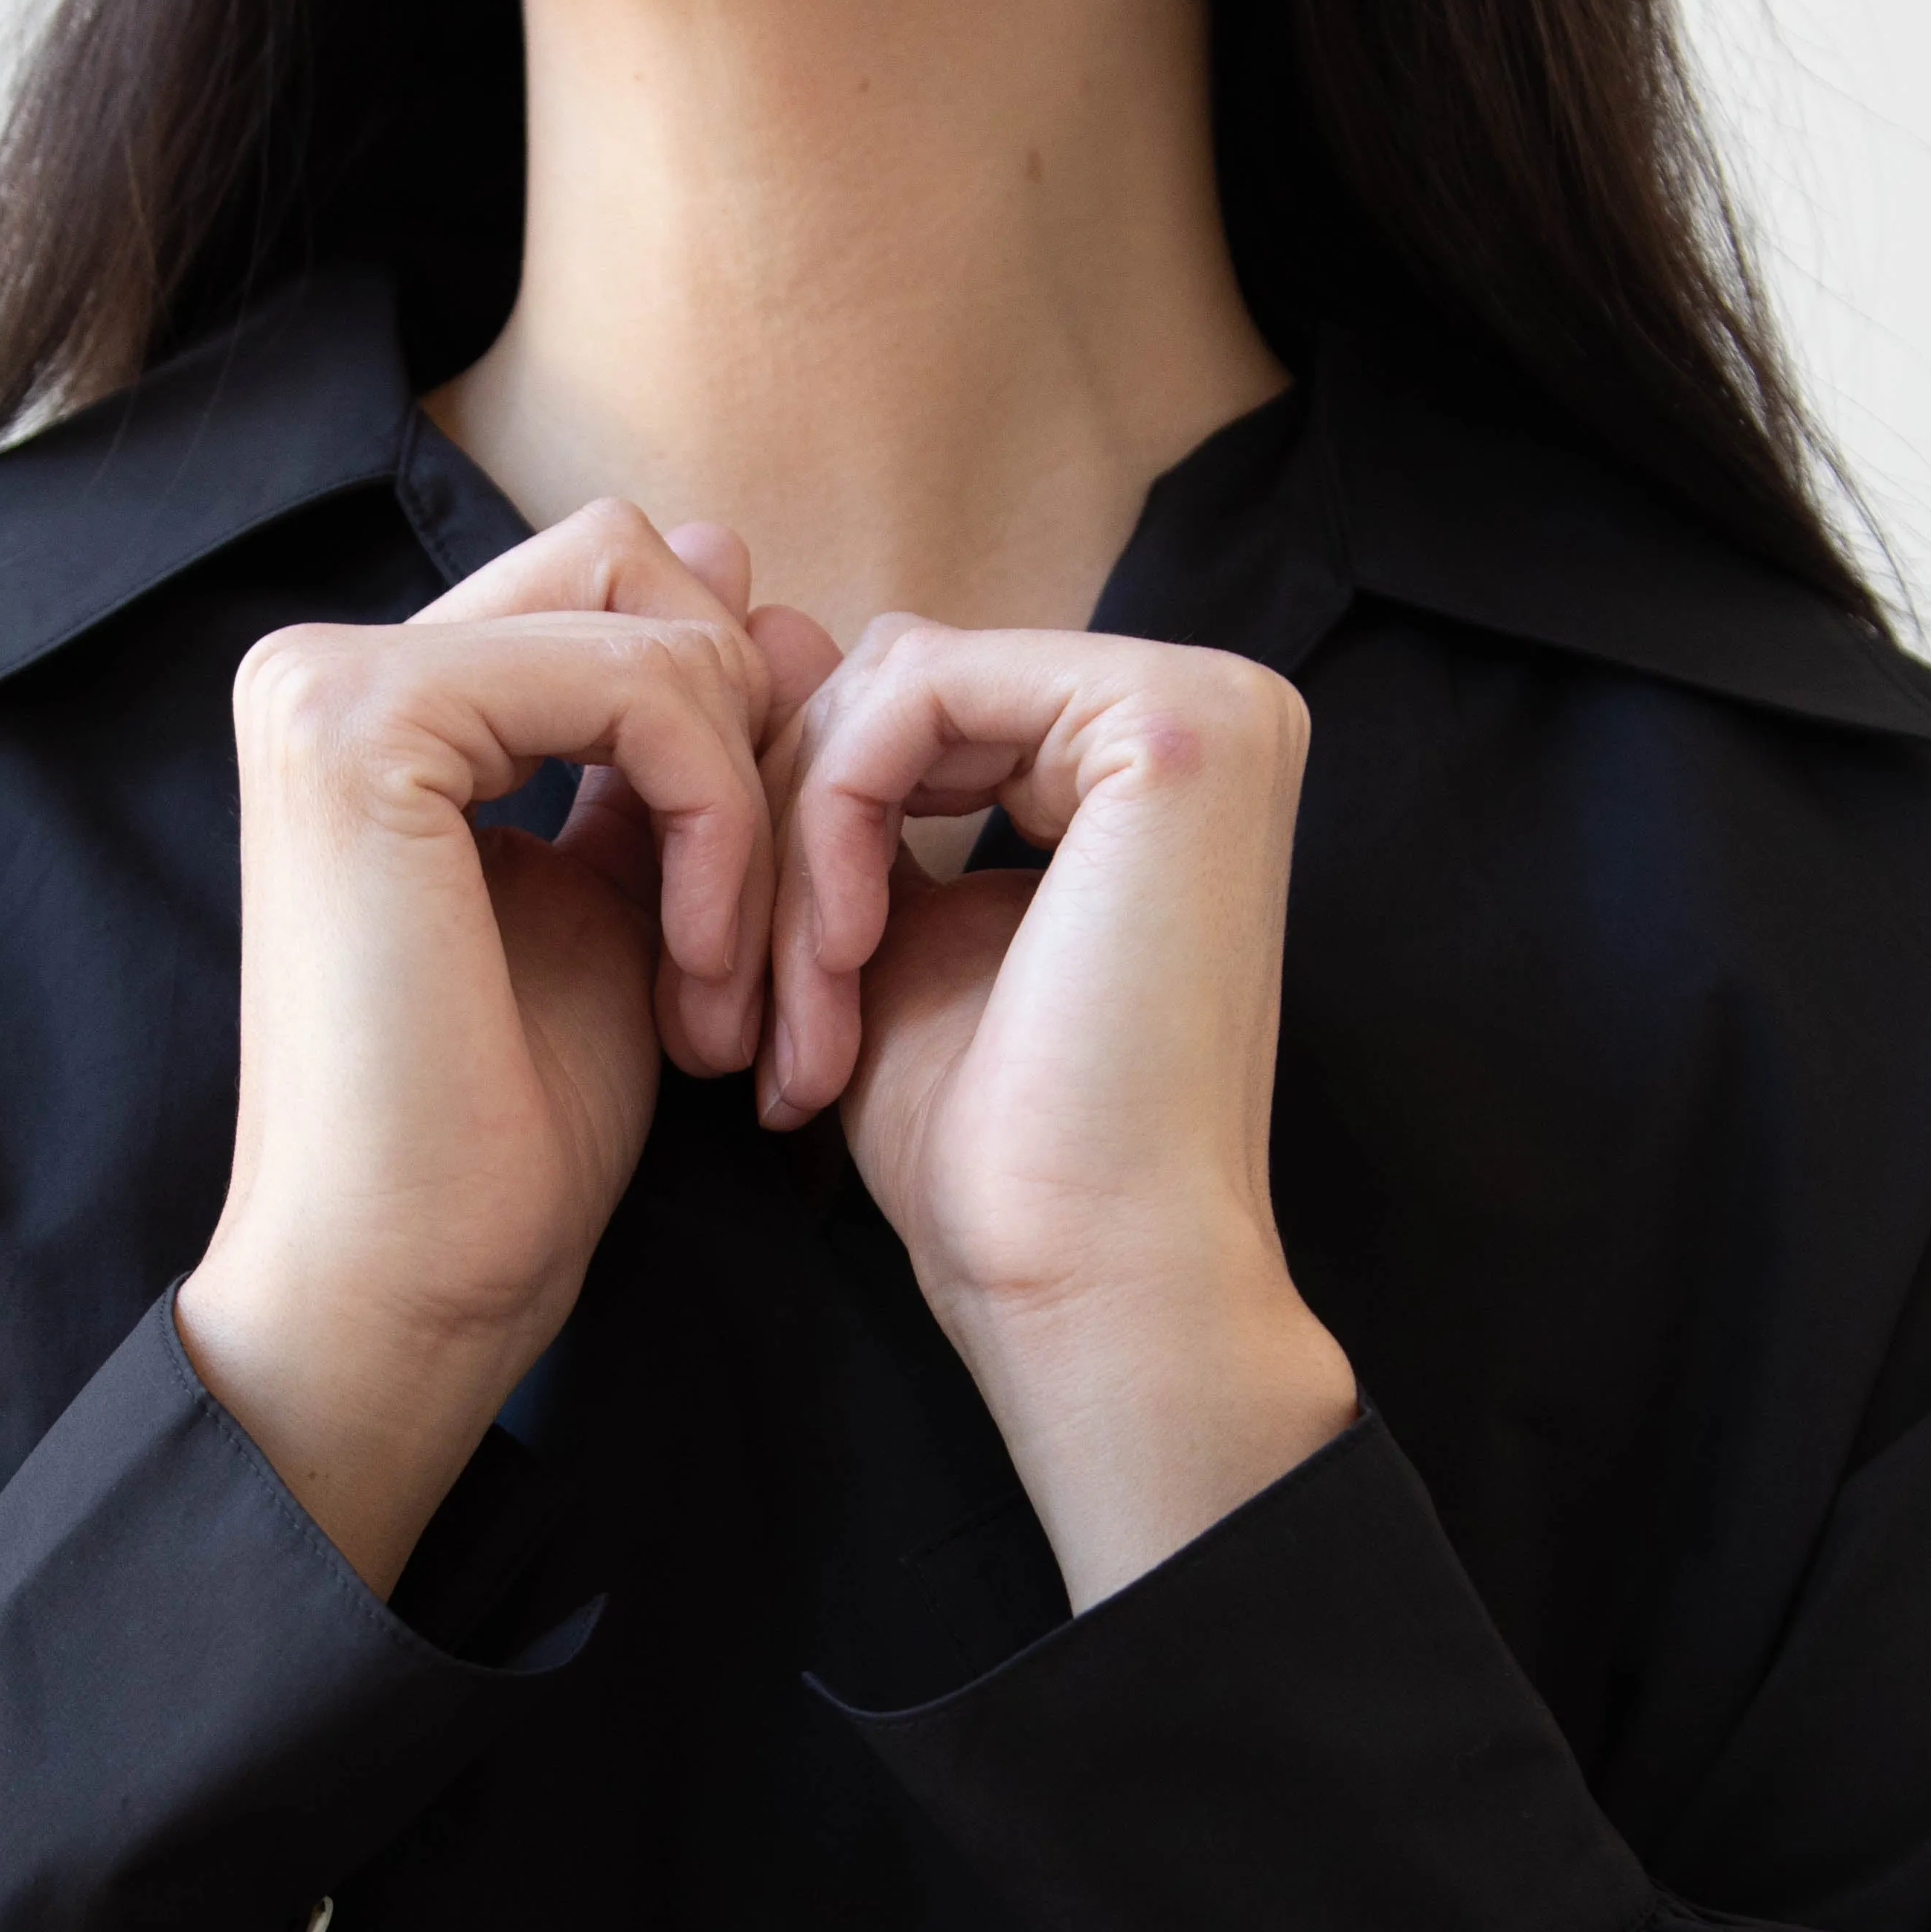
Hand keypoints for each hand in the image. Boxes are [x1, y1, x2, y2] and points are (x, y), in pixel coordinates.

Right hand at [179, 506, 792, 1590]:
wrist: (405, 1293)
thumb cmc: (502, 1142)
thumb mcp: (614, 902)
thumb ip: (655, 749)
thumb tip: (736, 563)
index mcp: (375, 708)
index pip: (612, 596)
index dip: (728, 723)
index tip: (756, 911)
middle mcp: (325, 669)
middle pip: (631, 561)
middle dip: (746, 734)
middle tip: (763, 939)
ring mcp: (328, 685)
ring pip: (654, 620)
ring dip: (743, 808)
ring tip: (726, 993)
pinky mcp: (362, 726)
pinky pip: (645, 687)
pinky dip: (720, 829)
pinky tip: (702, 979)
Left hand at [764, 620, 1358, 1609]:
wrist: (1091, 1283)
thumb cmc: (999, 1161)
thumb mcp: (896, 944)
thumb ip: (852, 808)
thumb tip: (759, 648)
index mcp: (1151, 759)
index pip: (908, 711)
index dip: (786, 840)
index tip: (732, 1002)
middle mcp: (1204, 706)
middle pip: (887, 688)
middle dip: (773, 854)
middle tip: (727, 1024)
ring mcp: (1201, 704)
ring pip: (883, 695)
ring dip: (789, 867)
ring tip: (780, 1029)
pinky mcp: (1165, 725)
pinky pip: (907, 703)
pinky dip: (827, 836)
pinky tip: (839, 968)